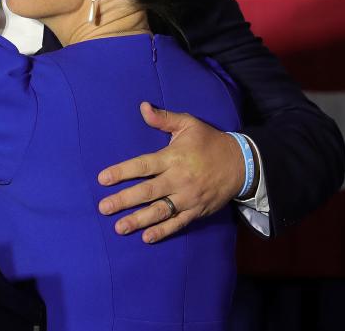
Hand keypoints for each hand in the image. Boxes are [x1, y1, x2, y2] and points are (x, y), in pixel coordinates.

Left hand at [97, 102, 243, 242]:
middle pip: (147, 191)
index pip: (143, 166)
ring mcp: (188, 198)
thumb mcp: (189, 124)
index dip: (122, 172)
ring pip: (160, 211)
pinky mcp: (197, 211)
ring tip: (119, 227)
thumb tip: (142, 107)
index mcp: (173, 158)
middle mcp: (179, 179)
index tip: (102, 178)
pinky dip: (163, 231)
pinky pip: (178, 223)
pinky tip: (146, 237)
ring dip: (139, 220)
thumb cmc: (209, 141)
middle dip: (124, 200)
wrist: (242, 163)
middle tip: (103, 207)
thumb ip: (164, 118)